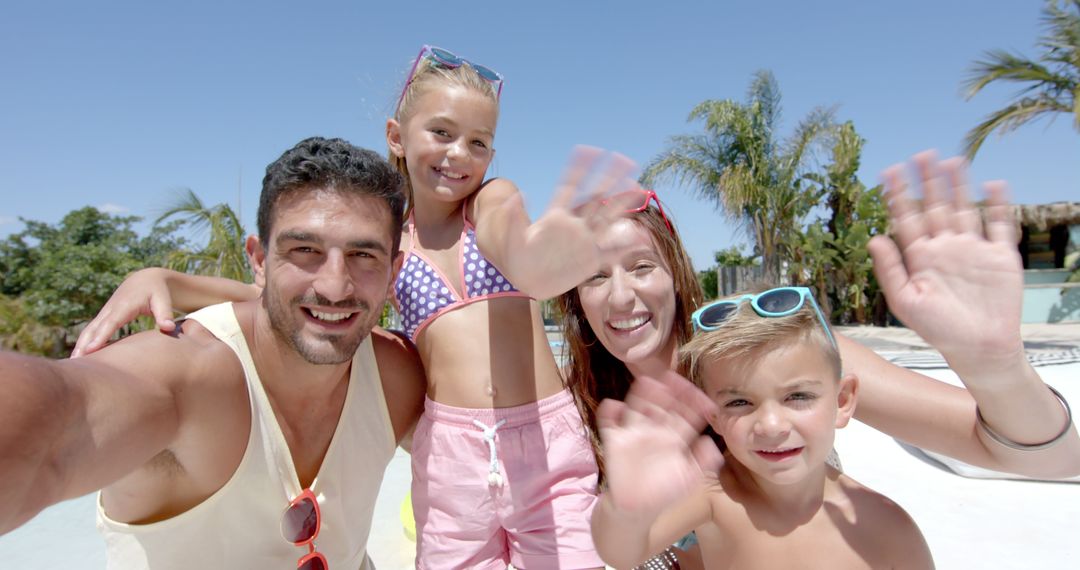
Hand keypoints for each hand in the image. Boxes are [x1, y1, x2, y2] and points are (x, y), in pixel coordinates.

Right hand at [71, 268, 176, 357]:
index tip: (91, 349)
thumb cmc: (157, 291)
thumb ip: (165, 314)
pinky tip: (80, 356)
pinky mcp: (104, 317)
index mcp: (125, 305)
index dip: (101, 335)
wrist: (146, 280)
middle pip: (95, 328)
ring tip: (72, 362)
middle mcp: (111, 309)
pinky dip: (84, 342)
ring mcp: (106, 313)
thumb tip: (169, 328)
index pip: (111, 322)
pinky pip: (92, 330)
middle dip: (85, 343)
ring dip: (81, 344)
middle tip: (76, 361)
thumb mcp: (163, 300)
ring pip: (90, 330)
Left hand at [495, 146, 643, 298]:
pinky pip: (610, 251)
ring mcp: (584, 241)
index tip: (590, 149)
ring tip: (639, 188)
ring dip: (622, 203)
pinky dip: (623, 245)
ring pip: (607, 217)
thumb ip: (513, 218)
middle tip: (624, 159)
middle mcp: (573, 224)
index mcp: (555, 216)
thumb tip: (515, 195)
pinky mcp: (590, 260)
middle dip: (609, 177)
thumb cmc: (516, 259)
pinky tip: (637, 237)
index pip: (570, 185)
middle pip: (595, 196)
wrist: (527, 282)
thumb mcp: (511, 239)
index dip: (580, 167)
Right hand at [598, 372, 722, 516]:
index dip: (691, 401)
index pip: (684, 413)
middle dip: (667, 391)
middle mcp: (655, 430)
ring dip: (641, 395)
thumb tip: (711, 443)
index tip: (697, 393)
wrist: (637, 508)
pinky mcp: (615, 441)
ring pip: (637, 407)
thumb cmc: (664, 491)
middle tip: (671, 377)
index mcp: (675, 436)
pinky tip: (613, 406)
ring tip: (646, 382)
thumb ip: (704, 461)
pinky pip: (609, 423)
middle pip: (661, 404)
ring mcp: (634, 433)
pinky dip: (608, 413)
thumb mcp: (689, 478)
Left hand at [868, 151, 1023, 370]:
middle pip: (935, 206)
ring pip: (965, 208)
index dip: (898, 195)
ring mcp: (973, 249)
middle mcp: (945, 248)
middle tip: (921, 154)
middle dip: (927, 182)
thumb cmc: (939, 329)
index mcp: (920, 257)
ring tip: (952, 160)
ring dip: (958, 186)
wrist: (979, 348)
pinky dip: (998, 204)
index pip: (906, 218)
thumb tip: (874, 237)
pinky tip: (993, 183)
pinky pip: (1000, 224)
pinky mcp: (1000, 256)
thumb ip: (889, 269)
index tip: (888, 172)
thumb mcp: (906, 301)